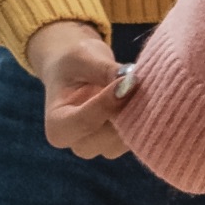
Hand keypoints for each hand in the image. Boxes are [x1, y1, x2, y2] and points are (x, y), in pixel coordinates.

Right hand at [26, 20, 131, 159]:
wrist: (76, 72)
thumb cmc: (73, 63)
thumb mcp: (82, 58)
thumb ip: (104, 70)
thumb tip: (131, 80)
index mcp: (56, 124)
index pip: (83, 122)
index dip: (108, 104)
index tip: (129, 80)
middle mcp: (76, 142)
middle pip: (104, 139)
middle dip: (124, 112)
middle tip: (140, 83)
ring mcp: (99, 146)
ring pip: (123, 142)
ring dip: (137, 117)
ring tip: (143, 89)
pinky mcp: (119, 143)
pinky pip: (136, 139)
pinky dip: (144, 120)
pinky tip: (147, 99)